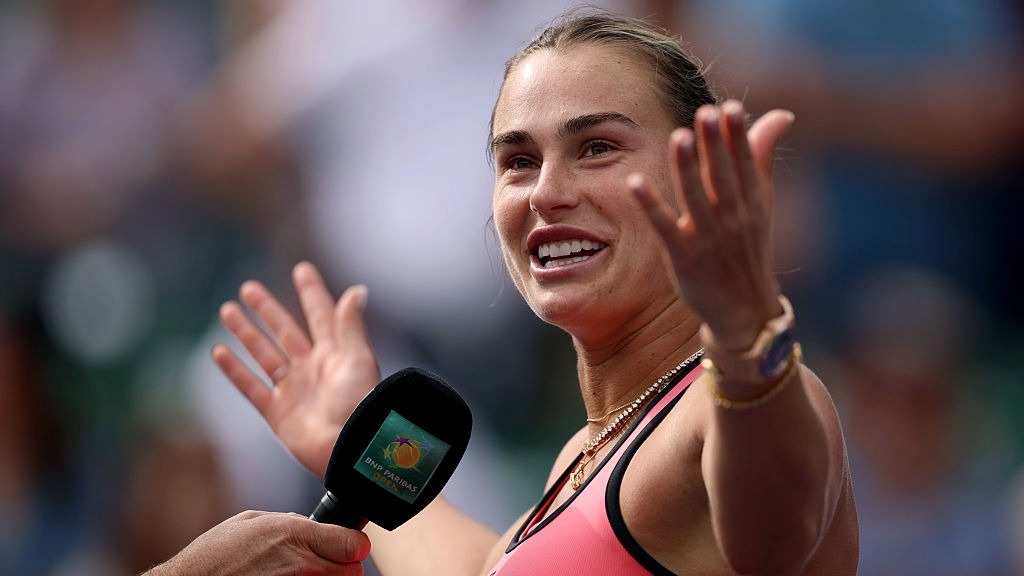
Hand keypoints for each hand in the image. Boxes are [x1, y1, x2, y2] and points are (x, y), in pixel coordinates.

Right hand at [144, 511, 370, 575]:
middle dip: (342, 566)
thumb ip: (289, 522)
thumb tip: (310, 526)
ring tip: (299, 575)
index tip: (348, 546)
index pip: (356, 544)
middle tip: (323, 565)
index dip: (353, 545)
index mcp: (296, 536)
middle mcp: (303, 566)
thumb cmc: (214, 558)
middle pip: (353, 571)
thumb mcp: (251, 522)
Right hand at [212, 262, 380, 478]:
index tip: (301, 269)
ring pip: (264, 354)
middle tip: (248, 287)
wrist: (349, 447)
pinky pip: (251, 387)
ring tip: (227, 309)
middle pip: (285, 331)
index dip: (312, 293)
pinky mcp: (277, 413)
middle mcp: (312, 369)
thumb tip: (356, 290)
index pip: (320, 315)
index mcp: (335, 353)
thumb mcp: (358, 358)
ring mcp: (293, 391)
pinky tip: (219, 351)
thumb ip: (350, 325)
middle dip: (268, 309)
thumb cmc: (360, 402)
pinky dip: (234, 370)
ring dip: (246, 332)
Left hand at [630, 100, 793, 349]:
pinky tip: (634, 182)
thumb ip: (762, 157)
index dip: (738, 137)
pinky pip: (665, 228)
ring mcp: (708, 240)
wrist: (744, 310)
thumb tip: (780, 115)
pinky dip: (651, 206)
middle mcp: (733, 219)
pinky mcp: (684, 259)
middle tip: (706, 111)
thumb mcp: (761, 204)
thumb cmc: (748, 248)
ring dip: (686, 168)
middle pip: (723, 177)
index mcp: (753, 203)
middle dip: (715, 145)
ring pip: (695, 198)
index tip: (730, 107)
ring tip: (678, 136)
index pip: (746, 164)